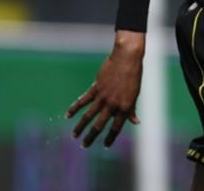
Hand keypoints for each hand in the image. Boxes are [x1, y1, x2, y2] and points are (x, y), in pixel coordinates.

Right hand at [66, 30, 144, 147]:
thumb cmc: (134, 76)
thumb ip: (132, 109)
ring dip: (80, 127)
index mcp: (125, 107)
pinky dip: (74, 108)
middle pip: (100, 125)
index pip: (116, 127)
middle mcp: (113, 104)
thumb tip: (136, 122)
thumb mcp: (135, 94)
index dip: (110, 137)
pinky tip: (67, 115)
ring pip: (89, 116)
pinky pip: (83, 101)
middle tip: (84, 146)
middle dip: (91, 137)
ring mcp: (104, 97)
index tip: (105, 145)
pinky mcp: (96, 88)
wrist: (127, 59)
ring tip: (74, 136)